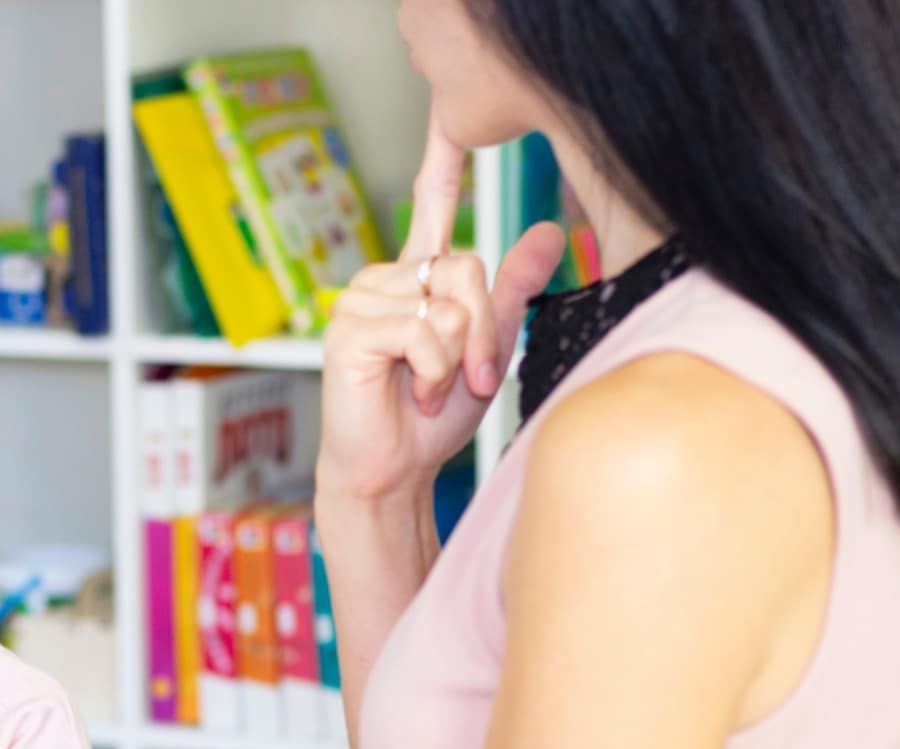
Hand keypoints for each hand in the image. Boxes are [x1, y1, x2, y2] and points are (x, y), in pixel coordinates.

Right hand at [318, 105, 567, 501]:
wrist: (392, 473)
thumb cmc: (430, 419)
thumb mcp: (485, 349)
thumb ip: (510, 292)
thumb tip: (549, 233)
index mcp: (413, 277)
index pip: (430, 210)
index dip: (441, 167)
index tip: (452, 125)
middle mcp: (383, 280)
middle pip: (465, 268)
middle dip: (483, 333)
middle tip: (466, 378)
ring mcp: (360, 302)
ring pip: (449, 303)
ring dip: (457, 360)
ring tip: (432, 392)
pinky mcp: (350, 330)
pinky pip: (423, 330)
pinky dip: (434, 371)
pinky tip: (413, 394)